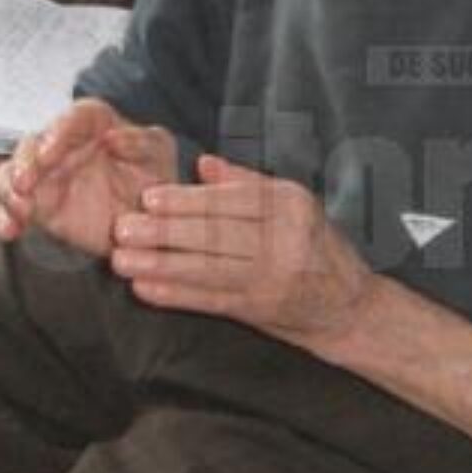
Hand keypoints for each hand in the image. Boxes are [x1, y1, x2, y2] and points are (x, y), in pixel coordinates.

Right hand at [0, 98, 178, 258]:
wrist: (151, 220)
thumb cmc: (155, 175)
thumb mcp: (159, 153)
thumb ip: (142, 142)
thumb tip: (113, 138)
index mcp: (93, 123)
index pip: (72, 119)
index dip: (57, 132)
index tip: (49, 152)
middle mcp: (62, 144)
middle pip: (33, 144)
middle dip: (24, 162)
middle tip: (24, 183)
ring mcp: (47, 175)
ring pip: (14, 173)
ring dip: (9, 189)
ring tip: (20, 209)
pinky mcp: (39, 205)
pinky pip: (15, 208)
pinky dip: (7, 218)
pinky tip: (9, 231)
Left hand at [109, 153, 372, 341]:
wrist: (348, 307)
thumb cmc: (315, 247)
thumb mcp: (294, 204)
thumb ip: (247, 183)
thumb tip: (202, 163)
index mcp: (290, 204)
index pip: (231, 200)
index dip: (188, 201)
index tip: (149, 199)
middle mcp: (285, 240)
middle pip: (216, 234)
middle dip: (164, 232)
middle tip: (123, 229)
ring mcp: (274, 278)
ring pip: (208, 268)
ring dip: (160, 265)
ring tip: (123, 261)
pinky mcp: (261, 309)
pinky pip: (212, 300)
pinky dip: (176, 296)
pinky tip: (145, 290)